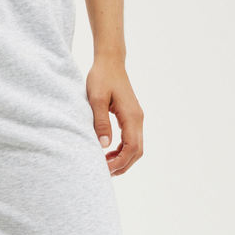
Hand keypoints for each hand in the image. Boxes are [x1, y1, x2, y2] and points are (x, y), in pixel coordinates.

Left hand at [86, 55, 143, 176]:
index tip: (104, 169)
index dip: (119, 162)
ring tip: (105, 165)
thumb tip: (104, 145)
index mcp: (131, 116)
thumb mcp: (96, 99)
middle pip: (137, 152)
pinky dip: (122, 151)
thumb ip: (100, 122)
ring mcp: (136, 118)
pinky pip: (131, 140)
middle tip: (104, 173)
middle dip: (122, 165)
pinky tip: (108, 153)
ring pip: (136, 148)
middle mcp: (138, 119)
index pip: (132, 147)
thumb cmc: (101, 77)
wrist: (110, 62)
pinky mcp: (131, 117)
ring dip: (123, 160)